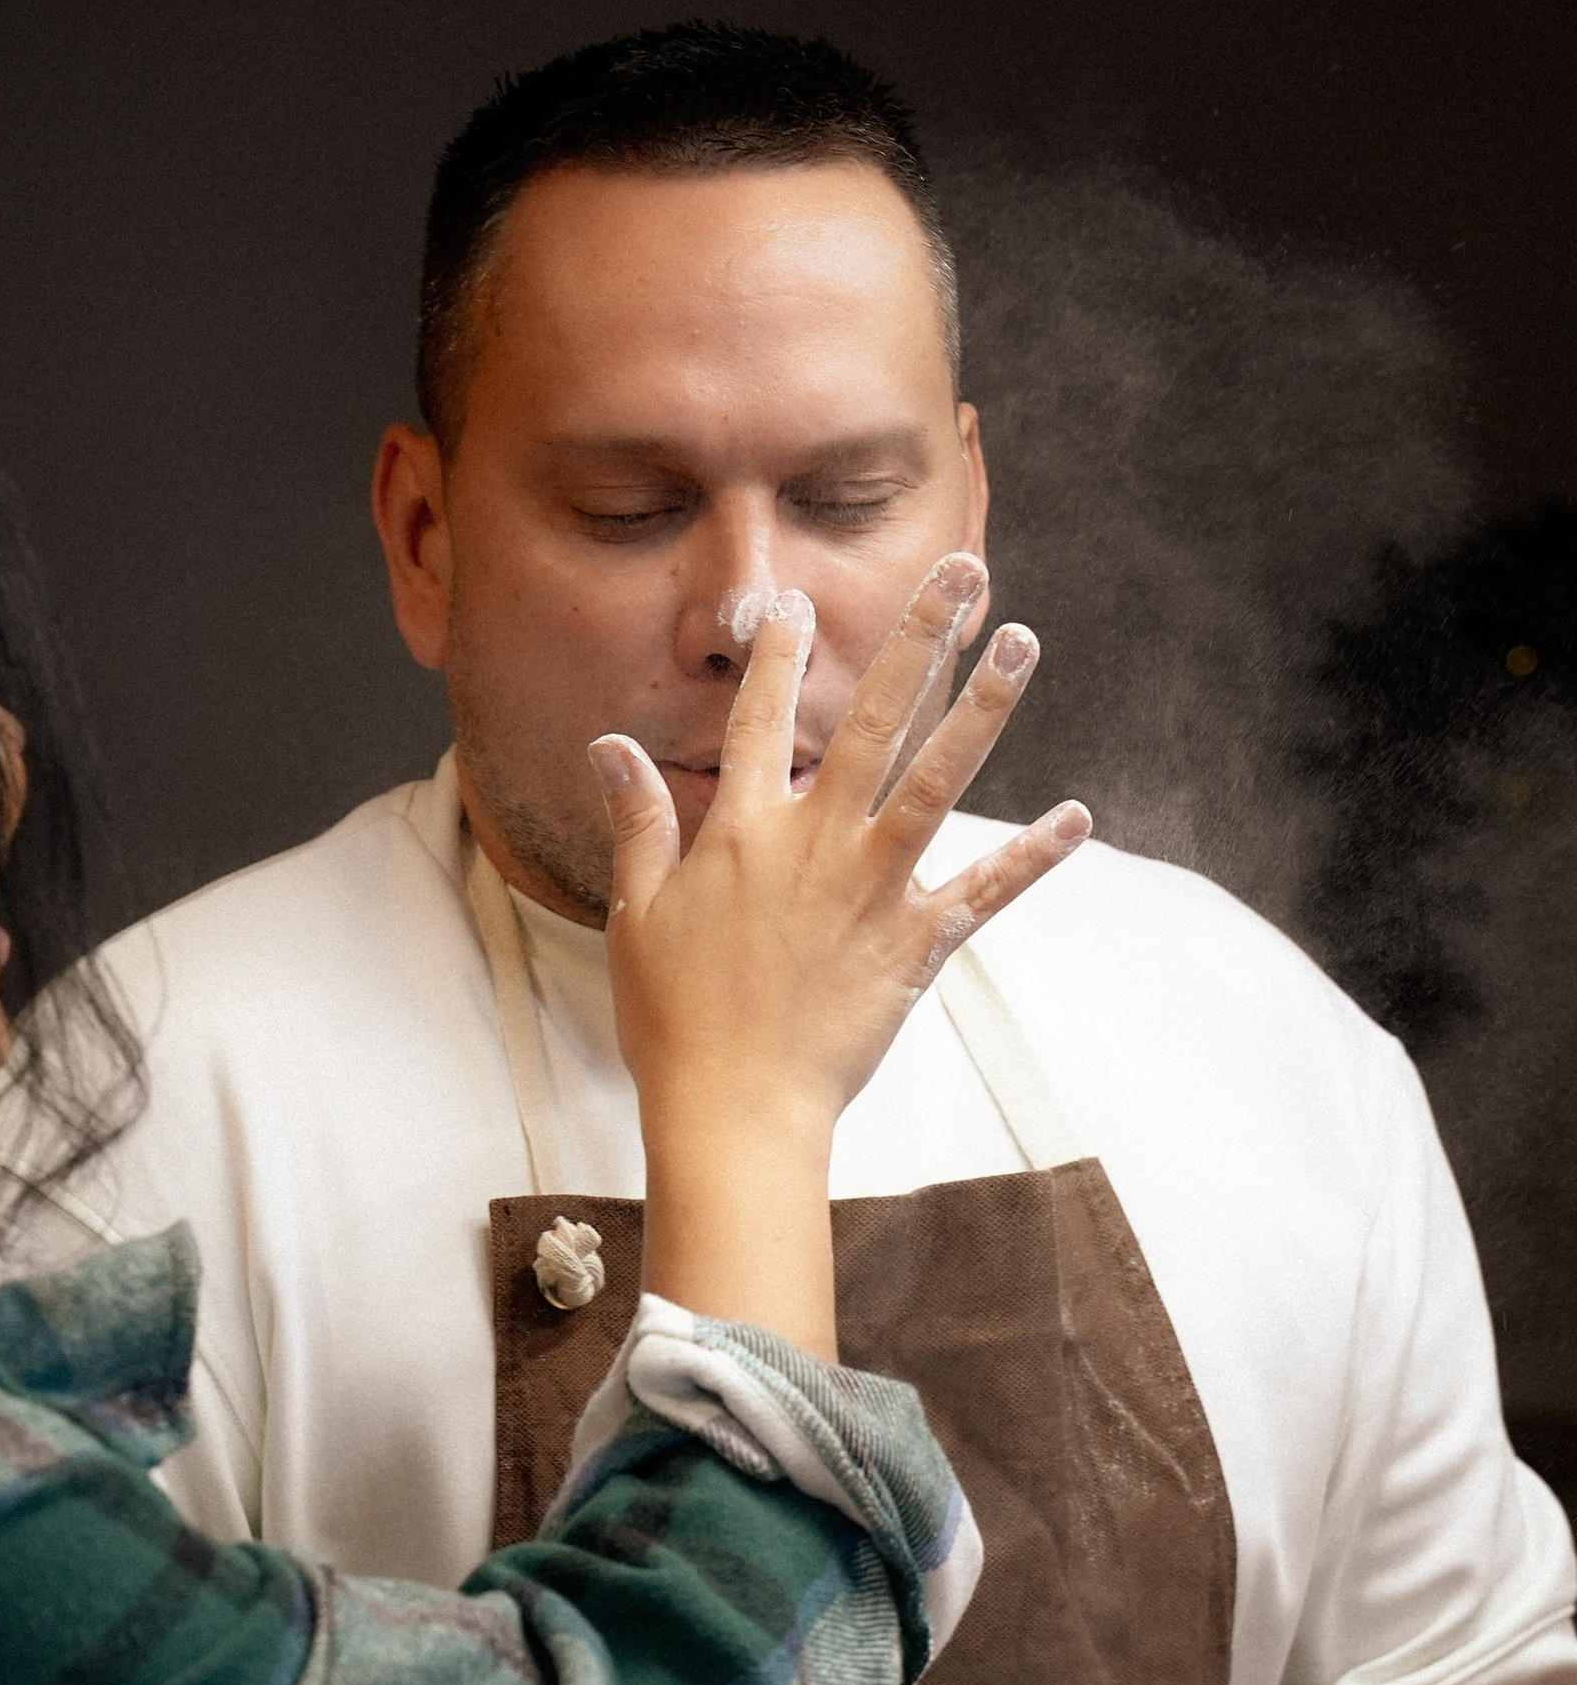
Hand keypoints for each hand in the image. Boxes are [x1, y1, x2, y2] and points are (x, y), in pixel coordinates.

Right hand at [592, 551, 1088, 1154]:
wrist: (733, 1112)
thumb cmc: (672, 1022)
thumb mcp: (635, 915)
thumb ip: (637, 823)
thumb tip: (609, 747)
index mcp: (741, 832)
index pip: (758, 718)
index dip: (775, 655)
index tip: (791, 601)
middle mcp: (814, 844)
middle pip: (874, 719)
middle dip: (918, 638)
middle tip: (960, 572)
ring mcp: (871, 890)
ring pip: (937, 780)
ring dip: (984, 710)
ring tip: (1021, 644)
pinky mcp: (913, 945)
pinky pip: (982, 892)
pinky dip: (1030, 857)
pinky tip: (1075, 818)